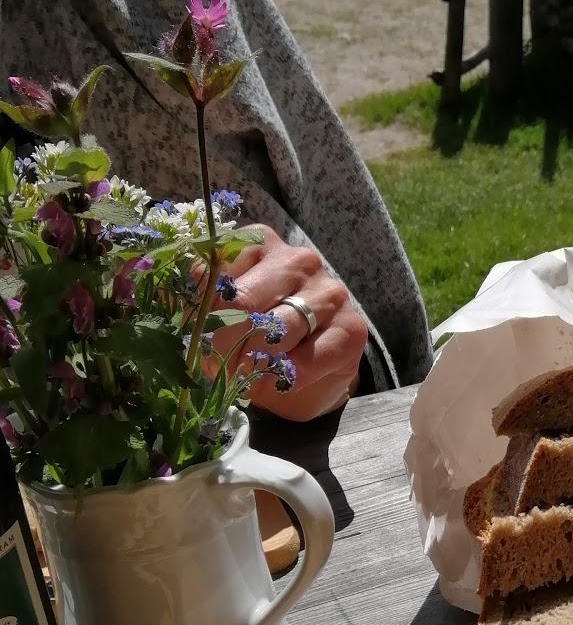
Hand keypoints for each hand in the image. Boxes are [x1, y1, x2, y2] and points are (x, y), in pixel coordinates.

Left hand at [211, 225, 368, 420]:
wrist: (306, 377)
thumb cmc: (256, 337)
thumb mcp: (220, 314)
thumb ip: (199, 302)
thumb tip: (170, 308)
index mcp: (259, 243)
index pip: (215, 271)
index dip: (198, 314)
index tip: (193, 340)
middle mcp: (299, 259)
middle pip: (242, 302)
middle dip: (221, 345)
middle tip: (215, 370)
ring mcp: (329, 292)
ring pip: (275, 330)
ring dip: (251, 364)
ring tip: (244, 378)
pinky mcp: (351, 329)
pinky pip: (306, 360)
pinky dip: (284, 379)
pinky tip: (279, 381)